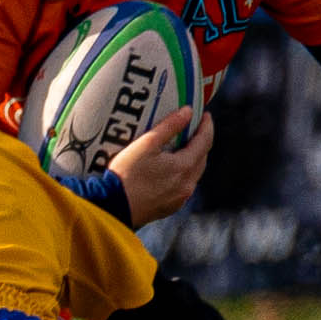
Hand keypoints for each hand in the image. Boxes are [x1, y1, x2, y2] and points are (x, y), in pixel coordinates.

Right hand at [109, 108, 211, 225]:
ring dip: (193, 158)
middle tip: (195, 128)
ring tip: (184, 146)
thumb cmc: (127, 173)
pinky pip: (183, 186)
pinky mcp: (170, 207)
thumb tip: (188, 111)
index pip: (205, 141)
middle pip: (202, 158)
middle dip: (201, 142)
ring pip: (193, 174)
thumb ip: (169, 126)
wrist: (113, 208)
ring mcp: (180, 198)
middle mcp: (187, 185)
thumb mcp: (146, 144)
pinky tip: (172, 169)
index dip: (206, 126)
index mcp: (184, 167)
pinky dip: (183, 173)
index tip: (205, 114)